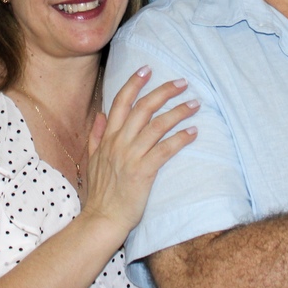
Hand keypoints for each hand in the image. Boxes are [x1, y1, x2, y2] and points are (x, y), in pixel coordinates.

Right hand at [83, 66, 198, 233]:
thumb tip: (101, 115)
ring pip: (156, 126)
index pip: (121, 102)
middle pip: (143, 108)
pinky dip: (180, 139)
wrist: (102, 219)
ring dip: (178, 112)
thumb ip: (97, 136)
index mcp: (108, 138)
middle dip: (164, 91)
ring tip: (195, 104)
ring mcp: (130, 157)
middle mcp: (119, 143)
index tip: (147, 69)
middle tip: (183, 82)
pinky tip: (193, 132)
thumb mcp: (93, 160)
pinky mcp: (143, 172)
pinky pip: (165, 150)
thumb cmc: (101, 192)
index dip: (134, 83)